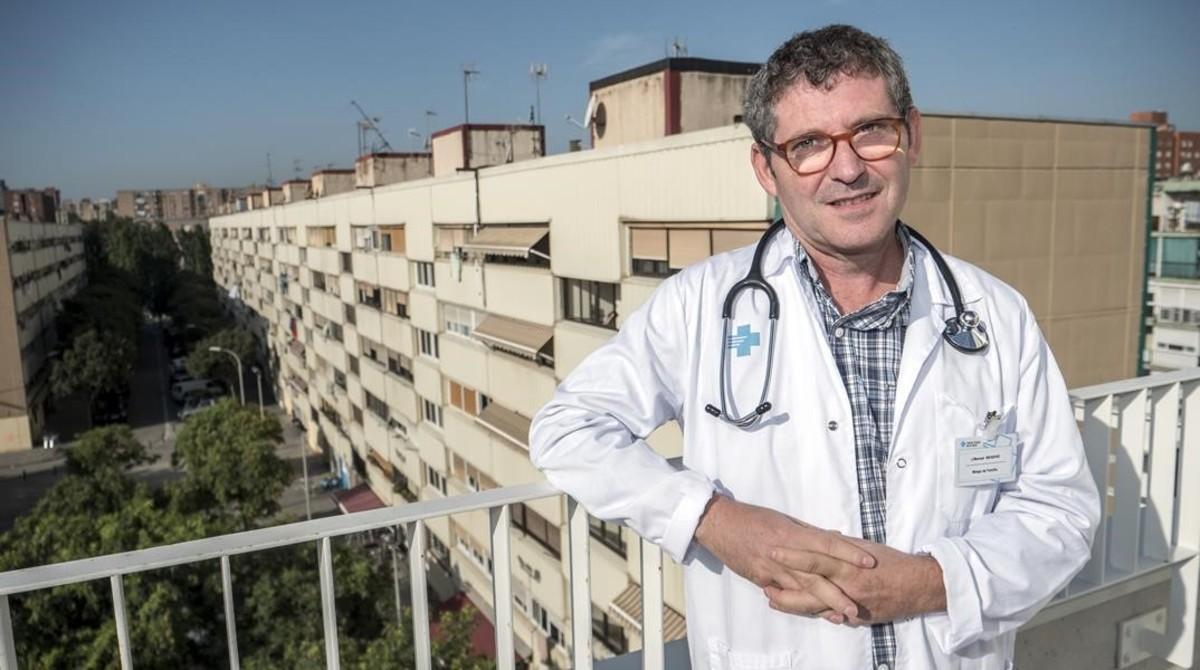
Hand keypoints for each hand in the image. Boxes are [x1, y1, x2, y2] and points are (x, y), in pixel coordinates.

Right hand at [694, 495, 876, 622]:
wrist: (719, 524)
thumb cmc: (753, 517)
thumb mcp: (785, 519)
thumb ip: (810, 531)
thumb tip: (836, 537)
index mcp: (792, 533)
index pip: (827, 544)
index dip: (849, 553)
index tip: (869, 562)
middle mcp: (784, 553)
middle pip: (816, 575)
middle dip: (838, 593)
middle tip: (858, 608)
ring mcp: (772, 569)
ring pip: (801, 589)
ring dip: (822, 604)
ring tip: (841, 616)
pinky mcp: (761, 579)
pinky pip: (784, 594)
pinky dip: (800, 604)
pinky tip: (814, 612)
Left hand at [764, 538, 945, 624]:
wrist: (920, 585)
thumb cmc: (891, 561)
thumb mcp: (863, 547)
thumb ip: (839, 544)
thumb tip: (821, 535)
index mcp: (847, 563)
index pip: (814, 558)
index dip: (792, 556)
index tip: (772, 551)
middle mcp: (847, 584)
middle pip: (809, 586)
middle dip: (784, 585)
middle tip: (763, 582)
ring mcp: (851, 603)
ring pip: (815, 606)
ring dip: (792, 603)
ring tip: (772, 599)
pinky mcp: (857, 617)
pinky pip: (831, 616)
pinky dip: (814, 613)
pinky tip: (798, 610)